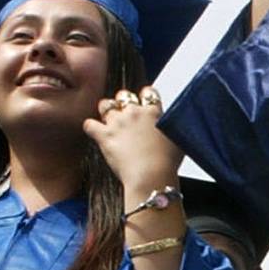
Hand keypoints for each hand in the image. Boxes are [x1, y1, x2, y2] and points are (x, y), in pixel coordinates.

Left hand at [87, 86, 182, 202]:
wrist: (152, 177)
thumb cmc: (167, 164)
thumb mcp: (179, 141)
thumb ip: (173, 128)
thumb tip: (173, 126)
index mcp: (154, 112)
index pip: (148, 92)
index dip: (144, 97)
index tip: (144, 104)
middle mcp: (135, 112)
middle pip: (124, 96)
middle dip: (123, 104)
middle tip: (125, 116)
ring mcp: (118, 123)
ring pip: (105, 105)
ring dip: (106, 112)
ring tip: (109, 121)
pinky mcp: (104, 136)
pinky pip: (89, 124)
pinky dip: (91, 128)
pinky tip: (94, 132)